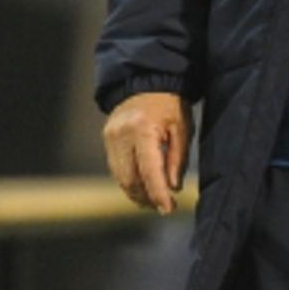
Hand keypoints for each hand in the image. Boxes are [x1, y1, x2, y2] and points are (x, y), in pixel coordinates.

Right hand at [102, 92, 193, 214]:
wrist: (146, 80)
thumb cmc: (169, 104)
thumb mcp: (182, 128)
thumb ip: (177, 159)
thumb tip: (172, 188)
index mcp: (142, 130)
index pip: (149, 172)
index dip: (158, 194)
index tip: (169, 209)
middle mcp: (121, 135)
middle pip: (130, 179)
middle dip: (146, 197)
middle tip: (163, 207)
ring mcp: (110, 137)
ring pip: (120, 177)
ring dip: (136, 193)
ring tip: (154, 200)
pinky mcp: (106, 138)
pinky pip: (116, 168)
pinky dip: (129, 180)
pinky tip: (143, 186)